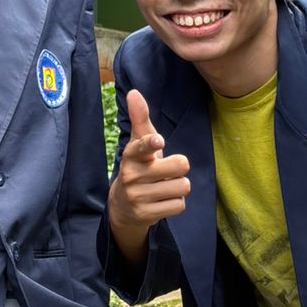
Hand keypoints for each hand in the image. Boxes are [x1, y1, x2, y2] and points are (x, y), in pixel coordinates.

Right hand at [107, 88, 189, 261]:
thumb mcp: (138, 144)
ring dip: (178, 187)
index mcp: (131, 155)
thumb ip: (140, 118)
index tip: (158, 141)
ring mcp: (138, 196)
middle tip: (168, 171)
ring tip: (164, 187)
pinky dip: (175, 203)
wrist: (123, 206)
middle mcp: (132, 175)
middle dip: (180, 168)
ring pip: (183, 187)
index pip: (141, 146)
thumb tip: (134, 92)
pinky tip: (162, 201)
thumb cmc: (139, 167)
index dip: (151, 144)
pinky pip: (179, 205)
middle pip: (180, 166)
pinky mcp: (146, 214)